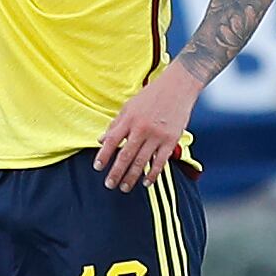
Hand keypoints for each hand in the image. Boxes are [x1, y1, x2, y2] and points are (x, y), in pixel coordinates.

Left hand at [93, 64, 201, 190]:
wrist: (178, 87)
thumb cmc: (151, 96)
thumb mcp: (129, 106)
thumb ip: (115, 124)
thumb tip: (100, 140)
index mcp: (129, 119)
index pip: (112, 141)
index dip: (103, 155)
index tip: (97, 167)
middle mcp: (142, 128)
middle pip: (125, 155)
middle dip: (116, 172)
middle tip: (109, 185)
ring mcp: (157, 136)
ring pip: (141, 162)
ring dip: (132, 177)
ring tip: (124, 188)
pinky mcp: (171, 141)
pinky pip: (160, 162)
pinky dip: (153, 174)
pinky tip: (146, 183)